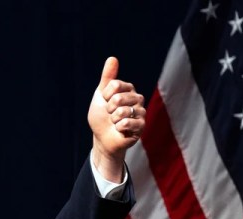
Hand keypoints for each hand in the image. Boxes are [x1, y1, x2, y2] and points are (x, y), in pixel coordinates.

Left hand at [87, 57, 145, 181]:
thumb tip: (112, 58)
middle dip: (108, 109)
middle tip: (110, 115)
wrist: (103, 137)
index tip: (105, 103)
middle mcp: (137, 98)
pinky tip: (120, 130)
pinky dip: (119, 128)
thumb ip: (107, 77)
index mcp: (128, 88)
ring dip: (113, 120)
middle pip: (118, 98)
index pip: (115, 85)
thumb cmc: (102, 117)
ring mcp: (141, 112)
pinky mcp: (142, 126)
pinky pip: (127, 123)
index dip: (105, 97)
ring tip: (115, 122)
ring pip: (122, 111)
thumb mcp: (100, 95)